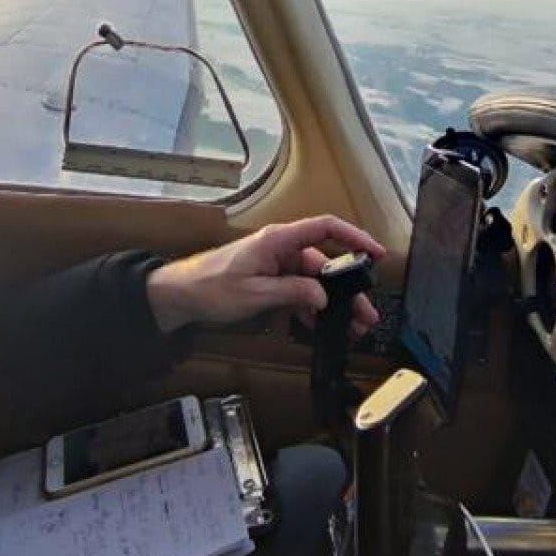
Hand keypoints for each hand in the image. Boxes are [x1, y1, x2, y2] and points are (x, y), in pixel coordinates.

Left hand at [146, 215, 387, 335]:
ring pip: (314, 282)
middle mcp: (281, 248)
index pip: (324, 228)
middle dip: (348, 288)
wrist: (180, 295)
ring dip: (332, 304)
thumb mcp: (253, 293)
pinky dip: (311, 308)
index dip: (354, 236)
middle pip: (324, 263)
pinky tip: (322, 327)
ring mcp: (276, 265)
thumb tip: (322, 298)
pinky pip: (299, 291)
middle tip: (366, 313)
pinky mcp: (270, 280)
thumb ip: (291, 292)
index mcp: (277, 240)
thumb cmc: (210, 286)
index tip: (374, 253)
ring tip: (351, 326)